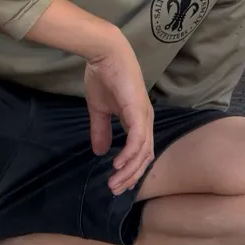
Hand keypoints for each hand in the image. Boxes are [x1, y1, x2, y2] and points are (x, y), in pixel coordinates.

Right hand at [83, 32, 154, 195]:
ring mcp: (144, 116)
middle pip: (145, 157)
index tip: (115, 183)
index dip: (130, 169)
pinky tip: (117, 165)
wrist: (105, 54)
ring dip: (128, 170)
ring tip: (114, 183)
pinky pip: (138, 140)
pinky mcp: (138, 112)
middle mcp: (145, 121)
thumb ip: (101, 130)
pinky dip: (129, 155)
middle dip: (131, 176)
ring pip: (143, 152)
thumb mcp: (99, 109)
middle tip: (115, 190)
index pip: (140, 152)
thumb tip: (100, 152)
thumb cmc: (103, 76)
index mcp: (138, 120)